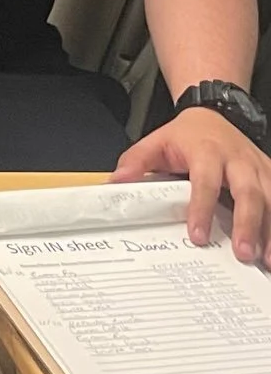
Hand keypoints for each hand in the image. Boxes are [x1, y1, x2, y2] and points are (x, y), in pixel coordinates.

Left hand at [114, 108, 270, 264]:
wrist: (214, 113)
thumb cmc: (186, 135)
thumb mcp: (156, 141)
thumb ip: (136, 162)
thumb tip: (117, 183)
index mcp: (207, 151)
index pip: (205, 182)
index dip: (202, 209)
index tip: (198, 236)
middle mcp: (239, 161)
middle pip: (248, 193)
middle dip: (247, 224)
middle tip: (242, 253)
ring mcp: (260, 169)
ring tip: (266, 260)